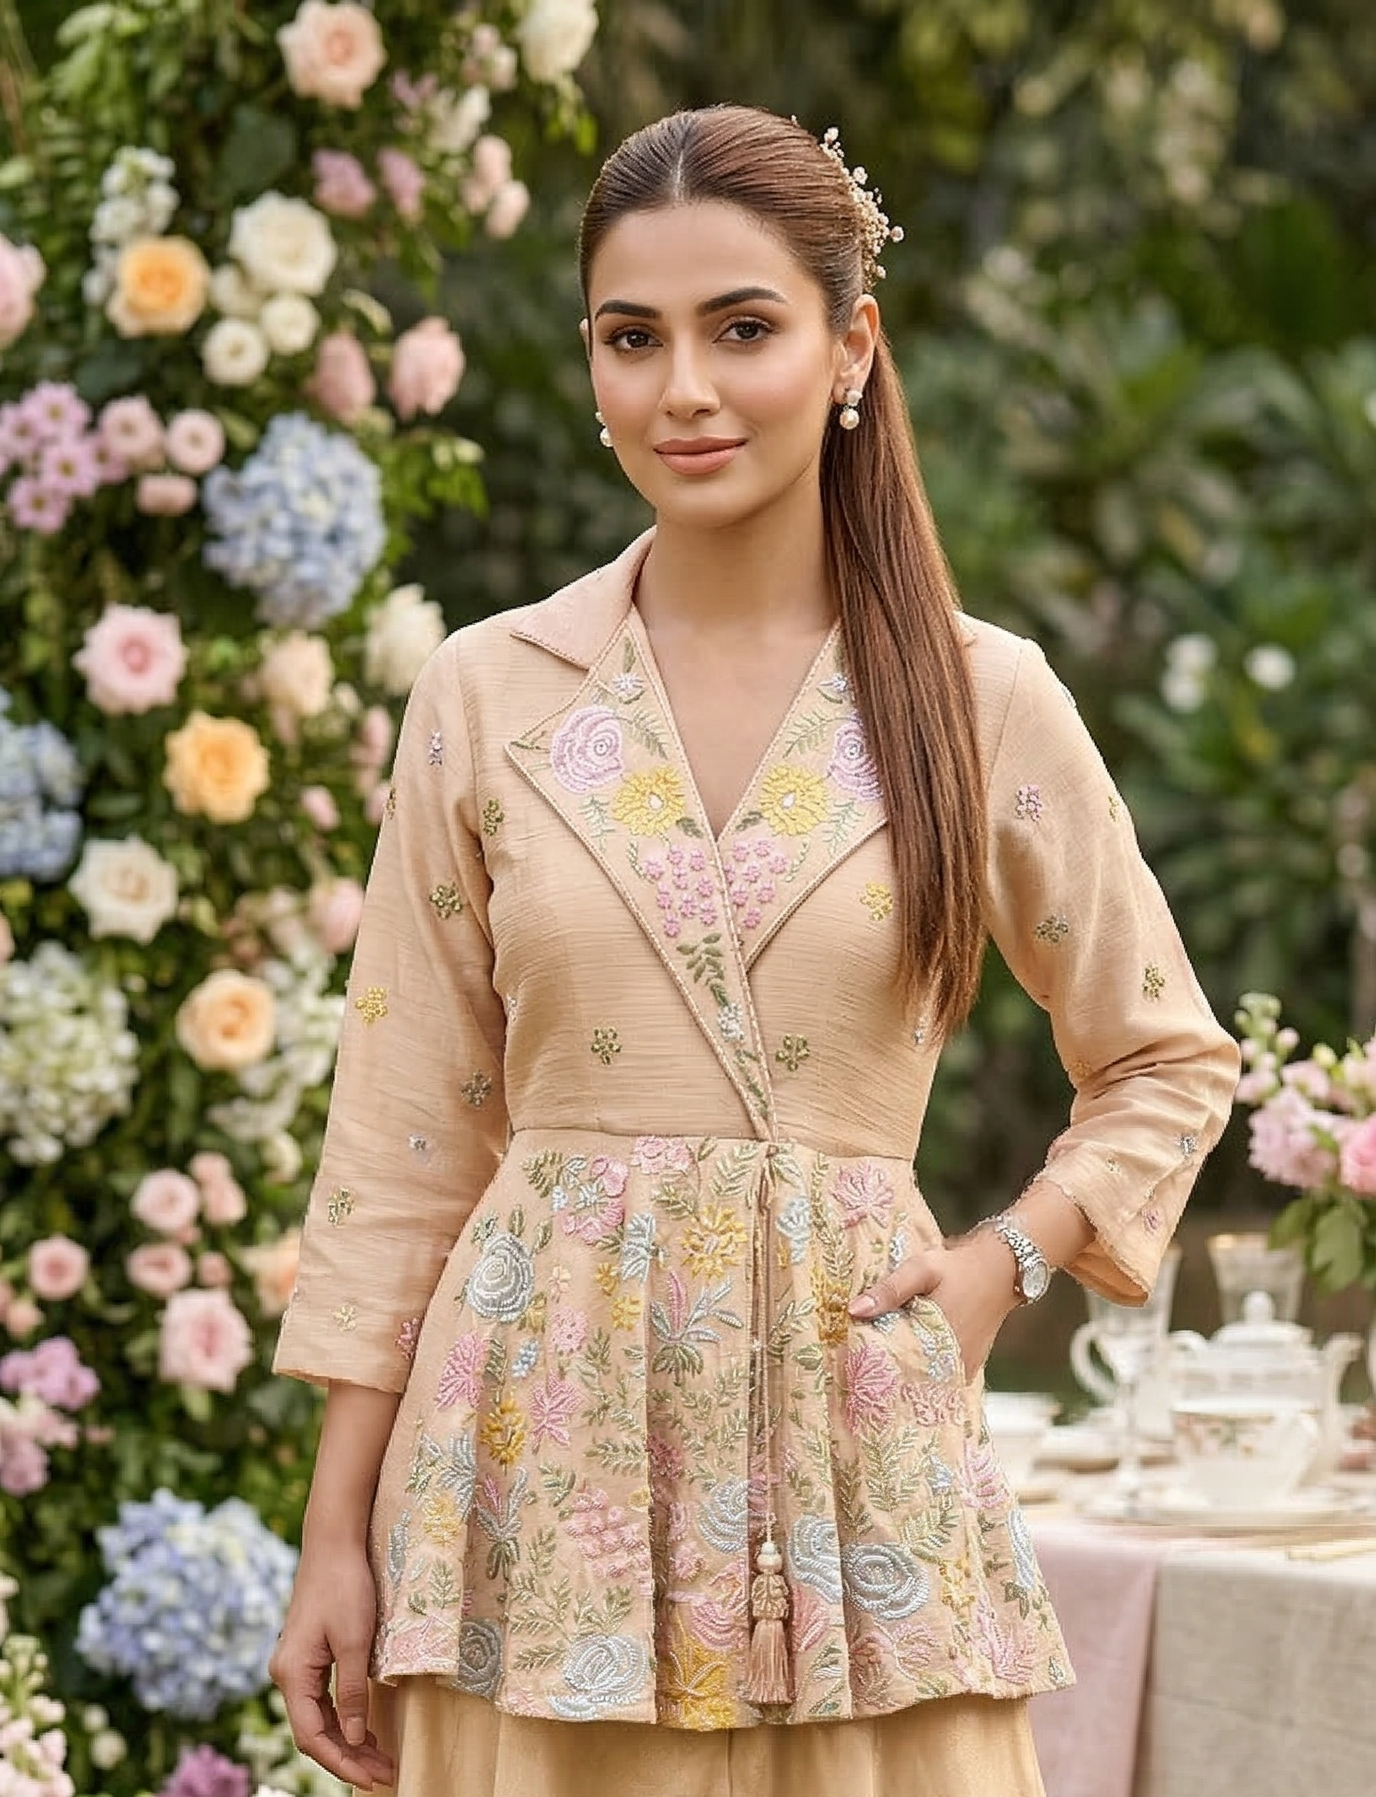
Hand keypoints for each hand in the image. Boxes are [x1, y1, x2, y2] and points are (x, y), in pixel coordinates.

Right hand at [269, 1542, 394, 1790]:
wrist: (334, 1541)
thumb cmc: (345, 1585)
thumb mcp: (355, 1640)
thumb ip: (351, 1692)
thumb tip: (352, 1739)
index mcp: (292, 1674)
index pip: (312, 1736)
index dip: (341, 1763)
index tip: (372, 1779)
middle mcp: (287, 1674)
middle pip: (314, 1731)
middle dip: (348, 1757)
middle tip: (384, 1774)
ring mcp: (296, 1664)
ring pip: (318, 1717)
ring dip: (347, 1740)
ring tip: (380, 1758)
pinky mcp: (308, 1654)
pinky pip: (321, 1699)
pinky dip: (343, 1717)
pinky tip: (364, 1728)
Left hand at [847, 1230, 1020, 1381]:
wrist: (1001, 1270)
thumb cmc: (957, 1267)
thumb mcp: (920, 1270)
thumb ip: (889, 1291)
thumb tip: (854, 1311)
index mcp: (936, 1340)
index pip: (895, 1366)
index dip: (871, 1365)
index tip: (851, 1362)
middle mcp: (952, 1362)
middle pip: (908, 1378)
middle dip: (885, 1373)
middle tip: (858, 1368)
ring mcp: (962, 1369)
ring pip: (924, 1381)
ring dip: (904, 1374)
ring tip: (878, 1366)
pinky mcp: (969, 1368)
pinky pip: (940, 1379)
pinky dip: (922, 1373)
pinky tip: (905, 1362)